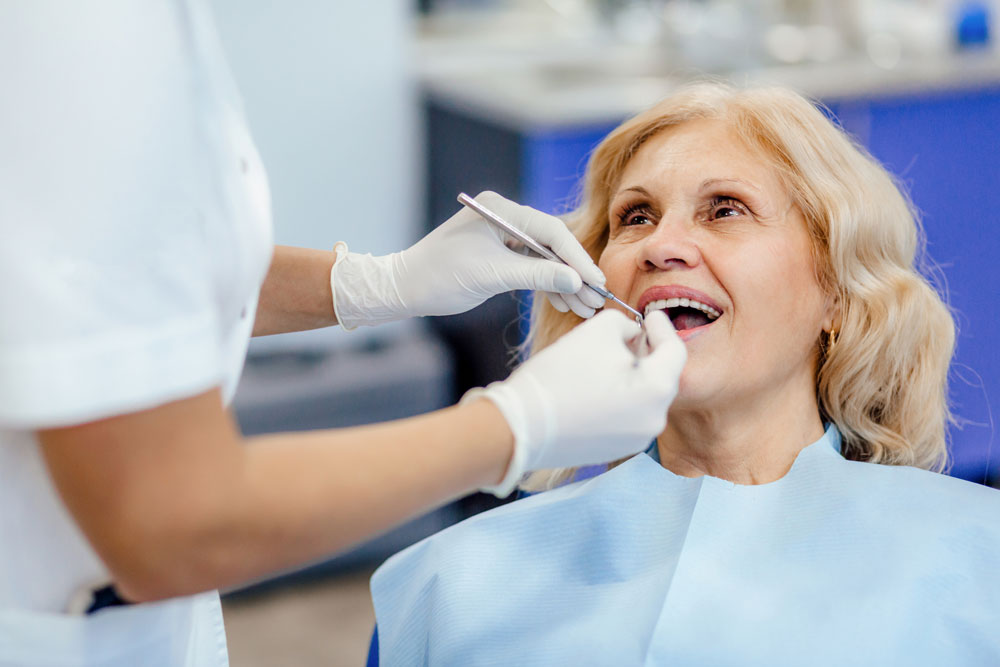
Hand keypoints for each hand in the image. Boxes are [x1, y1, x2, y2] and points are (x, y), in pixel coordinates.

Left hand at [330, 191, 605, 328]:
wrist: (405, 288)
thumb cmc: (440, 275)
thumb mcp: (492, 275)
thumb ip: (536, 274)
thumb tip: (576, 280)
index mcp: (501, 210)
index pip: (551, 231)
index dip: (577, 258)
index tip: (596, 280)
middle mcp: (505, 218)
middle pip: (552, 245)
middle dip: (574, 274)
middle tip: (597, 298)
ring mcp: (503, 236)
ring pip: (545, 259)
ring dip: (564, 283)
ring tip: (584, 307)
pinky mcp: (500, 255)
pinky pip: (532, 268)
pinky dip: (547, 286)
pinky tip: (564, 303)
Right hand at [469, 309, 686, 496]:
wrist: (520, 425)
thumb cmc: (560, 374)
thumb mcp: (598, 330)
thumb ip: (625, 325)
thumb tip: (632, 335)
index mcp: (657, 389)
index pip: (675, 350)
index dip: (663, 327)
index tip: (652, 316)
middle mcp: (654, 420)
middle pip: (661, 376)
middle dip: (647, 352)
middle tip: (631, 334)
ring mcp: (636, 440)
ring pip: (644, 397)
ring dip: (632, 375)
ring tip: (607, 359)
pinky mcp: (615, 450)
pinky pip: (627, 416)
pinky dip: (618, 397)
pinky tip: (595, 385)